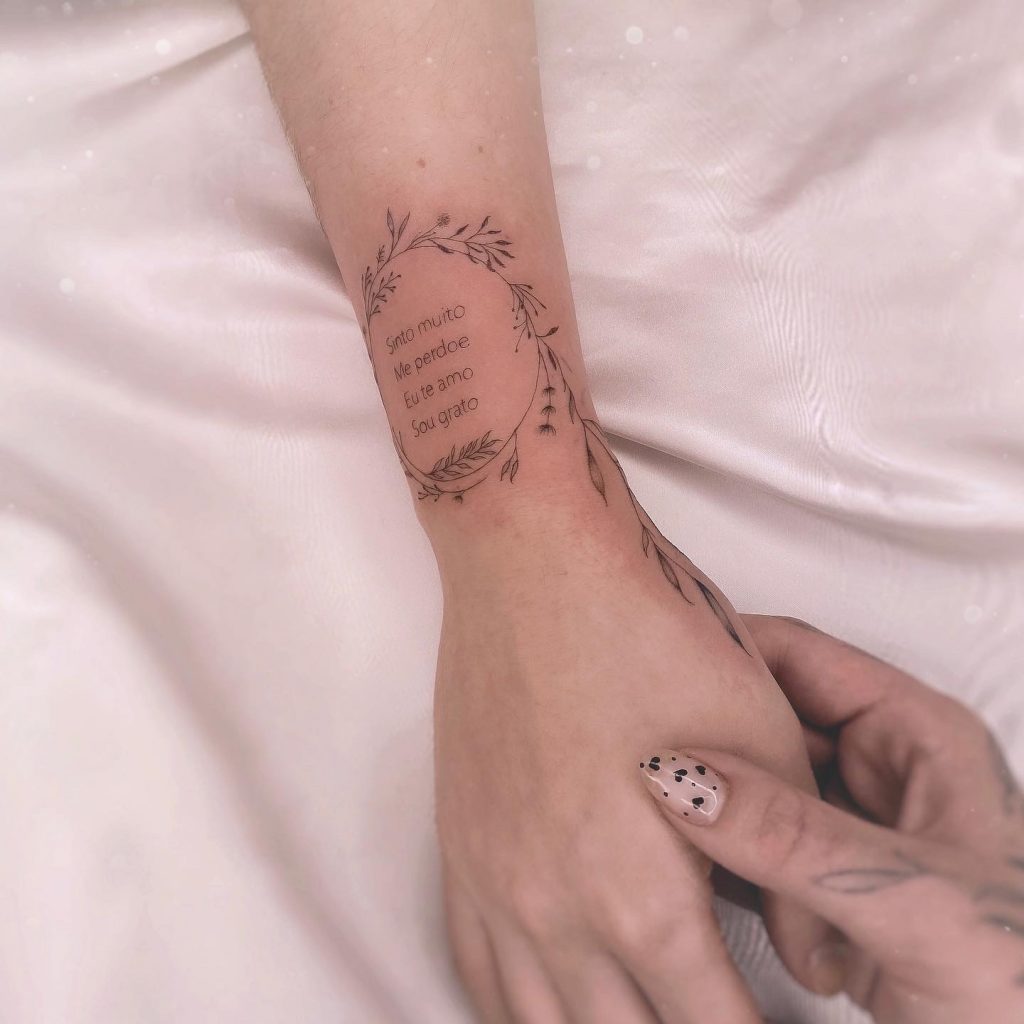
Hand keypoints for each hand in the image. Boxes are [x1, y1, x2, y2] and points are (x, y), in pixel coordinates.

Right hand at [433, 488, 829, 1022]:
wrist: (537, 561)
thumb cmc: (654, 633)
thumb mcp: (765, 740)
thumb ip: (797, 865)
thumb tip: (813, 955)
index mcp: (641, 895)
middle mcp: (554, 910)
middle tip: (706, 1012)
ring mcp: (493, 881)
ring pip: (535, 1022)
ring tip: (632, 1014)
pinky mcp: (459, 846)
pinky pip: (473, 968)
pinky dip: (515, 1006)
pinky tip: (544, 1002)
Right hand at [642, 615, 1023, 1023]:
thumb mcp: (912, 900)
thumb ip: (797, 838)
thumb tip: (686, 780)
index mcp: (916, 736)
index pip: (802, 658)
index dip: (727, 647)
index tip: (655, 658)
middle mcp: (880, 773)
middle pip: (770, 721)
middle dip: (705, 734)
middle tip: (631, 743)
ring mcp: (852, 833)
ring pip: (755, 790)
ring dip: (705, 804)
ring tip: (639, 800)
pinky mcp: (830, 890)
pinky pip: (754, 852)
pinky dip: (717, 861)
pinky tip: (674, 863)